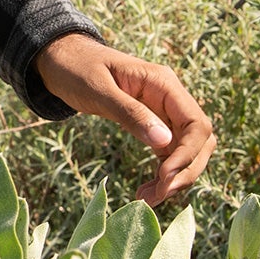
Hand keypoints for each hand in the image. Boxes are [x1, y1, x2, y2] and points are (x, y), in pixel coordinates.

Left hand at [34, 33, 214, 205]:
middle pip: (199, 140)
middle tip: (158, 195)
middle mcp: (170, 97)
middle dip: (185, 171)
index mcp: (163, 83)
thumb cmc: (75, 69)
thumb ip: (130, 113)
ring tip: (149, 199)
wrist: (60, 60)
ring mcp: (163, 111)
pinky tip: (147, 190)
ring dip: (175, 177)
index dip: (187, 154)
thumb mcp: (98, 91)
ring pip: (187, 150)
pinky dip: (163, 174)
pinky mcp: (153, 123)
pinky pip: (169, 152)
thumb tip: (164, 141)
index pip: (196, 123)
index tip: (165, 177)